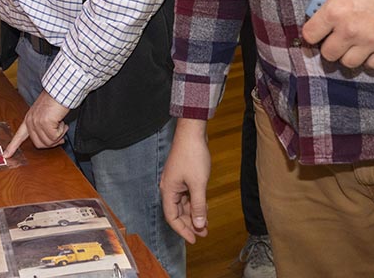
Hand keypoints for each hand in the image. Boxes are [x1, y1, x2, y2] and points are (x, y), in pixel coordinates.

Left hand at [3, 91, 69, 156]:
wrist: (60, 90)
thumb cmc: (55, 100)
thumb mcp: (45, 113)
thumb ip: (44, 126)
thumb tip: (53, 140)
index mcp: (29, 119)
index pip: (18, 136)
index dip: (12, 147)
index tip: (5, 156)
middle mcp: (31, 121)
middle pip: (39, 144)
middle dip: (52, 142)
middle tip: (60, 134)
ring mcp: (37, 122)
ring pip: (48, 142)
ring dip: (59, 135)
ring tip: (61, 124)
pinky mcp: (45, 123)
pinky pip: (55, 137)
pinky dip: (62, 131)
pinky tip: (62, 122)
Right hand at [159, 119, 210, 243]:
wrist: (192, 132)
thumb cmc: (192, 155)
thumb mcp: (198, 184)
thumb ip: (198, 206)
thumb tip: (199, 225)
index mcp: (168, 190)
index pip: (172, 217)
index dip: (183, 230)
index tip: (194, 240)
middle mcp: (169, 187)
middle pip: (177, 212)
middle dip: (190, 224)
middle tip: (203, 234)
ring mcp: (176, 182)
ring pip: (183, 204)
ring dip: (194, 214)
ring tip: (206, 225)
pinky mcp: (182, 176)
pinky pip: (187, 195)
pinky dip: (195, 203)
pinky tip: (204, 208)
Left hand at [290, 0, 373, 69]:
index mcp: (335, 11)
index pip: (310, 36)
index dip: (310, 32)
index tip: (316, 28)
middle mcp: (350, 30)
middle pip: (328, 54)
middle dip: (327, 45)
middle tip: (333, 35)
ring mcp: (370, 41)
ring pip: (348, 63)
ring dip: (346, 54)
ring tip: (350, 41)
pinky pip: (373, 65)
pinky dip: (369, 59)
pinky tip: (368, 46)